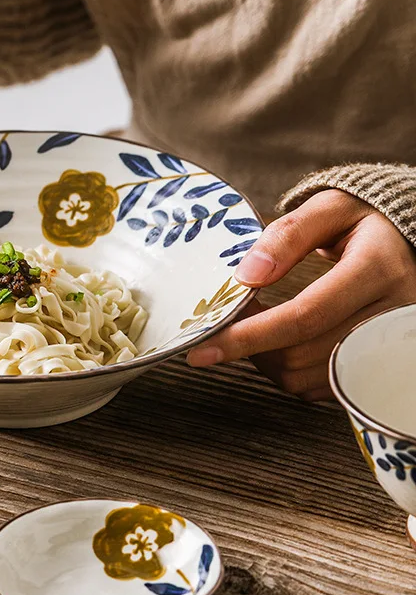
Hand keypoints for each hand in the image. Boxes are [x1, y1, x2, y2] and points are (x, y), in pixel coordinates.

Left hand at [186, 190, 415, 399]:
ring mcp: (389, 347)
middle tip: (225, 321)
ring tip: (253, 327)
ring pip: (307, 377)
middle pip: (300, 354)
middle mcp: (392, 316)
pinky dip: (288, 369)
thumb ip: (288, 234)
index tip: (201, 348)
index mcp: (379, 270)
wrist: (414, 244)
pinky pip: (321, 386)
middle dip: (250, 346)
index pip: (303, 316)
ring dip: (265, 359)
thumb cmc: (366, 221)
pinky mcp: (379, 366)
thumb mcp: (331, 207)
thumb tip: (246, 276)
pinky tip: (278, 342)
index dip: (247, 336)